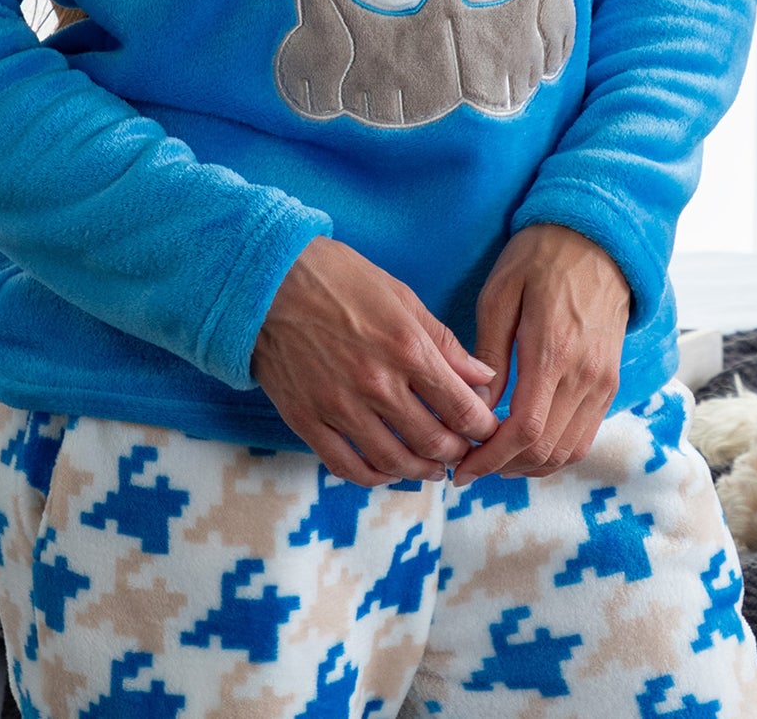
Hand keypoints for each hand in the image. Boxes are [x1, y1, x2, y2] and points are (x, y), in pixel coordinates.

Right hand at [251, 237, 499, 486]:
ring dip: (422, 470)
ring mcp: (340, 406)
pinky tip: (387, 470)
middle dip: (457, 452)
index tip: (487, 430)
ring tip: (433, 467)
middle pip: (433, 441)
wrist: (269, 279)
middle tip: (464, 451)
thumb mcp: (401, 296)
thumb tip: (483, 377)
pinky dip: (374, 477)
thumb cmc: (340, 278)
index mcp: (407, 348)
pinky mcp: (307, 420)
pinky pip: (347, 466)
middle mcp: (377, 383)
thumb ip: (444, 342)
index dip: (482, 427)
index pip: (461, 407)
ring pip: (394, 461)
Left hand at [450, 223, 631, 485]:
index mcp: (552, 351)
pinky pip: (585, 434)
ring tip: (496, 457)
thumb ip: (489, 352)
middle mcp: (584, 375)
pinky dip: (555, 451)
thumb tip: (476, 405)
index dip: (491, 459)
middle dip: (504, 468)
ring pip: (569, 451)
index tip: (463, 468)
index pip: (524, 430)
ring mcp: (603, 382)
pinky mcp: (611, 382)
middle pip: (546, 451)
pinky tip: (527, 442)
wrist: (599, 237)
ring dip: (530, 466)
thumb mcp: (501, 292)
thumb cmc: (541, 256)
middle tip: (471, 464)